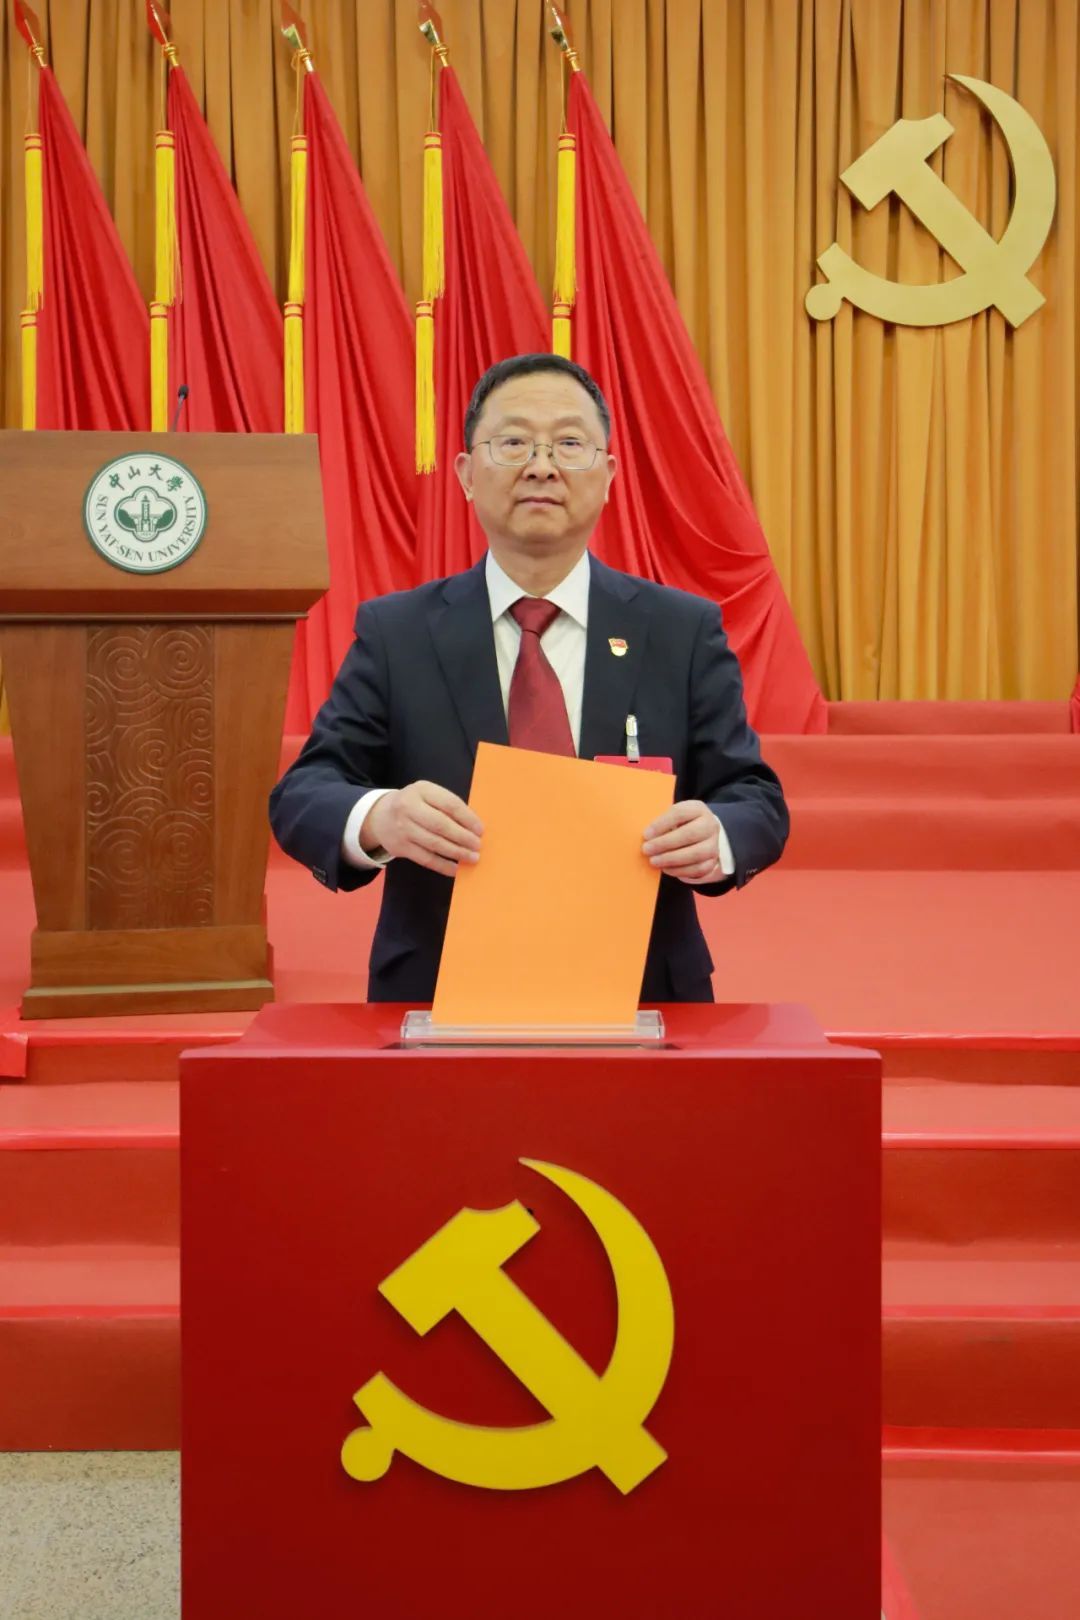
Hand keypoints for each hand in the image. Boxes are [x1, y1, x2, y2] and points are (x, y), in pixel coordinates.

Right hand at [363, 781, 482, 877]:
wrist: (380, 817)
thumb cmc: (415, 805)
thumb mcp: (428, 795)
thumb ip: (447, 806)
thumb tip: (473, 827)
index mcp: (421, 790)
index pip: (449, 804)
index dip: (467, 818)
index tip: (480, 830)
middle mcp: (409, 807)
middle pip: (441, 825)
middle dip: (463, 837)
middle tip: (477, 846)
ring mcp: (403, 828)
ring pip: (434, 844)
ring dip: (456, 853)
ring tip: (472, 858)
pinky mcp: (400, 847)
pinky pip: (425, 859)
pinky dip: (443, 865)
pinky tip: (455, 869)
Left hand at [642, 800, 720, 884]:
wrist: (702, 835)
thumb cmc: (681, 824)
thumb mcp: (673, 817)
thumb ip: (661, 823)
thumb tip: (646, 836)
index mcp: (698, 809)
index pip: (680, 813)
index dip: (661, 824)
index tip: (646, 834)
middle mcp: (710, 825)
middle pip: (689, 834)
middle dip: (665, 843)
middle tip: (647, 849)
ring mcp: (714, 844)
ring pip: (695, 854)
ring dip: (671, 859)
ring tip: (654, 861)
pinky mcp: (712, 861)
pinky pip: (698, 869)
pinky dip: (680, 870)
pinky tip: (665, 868)